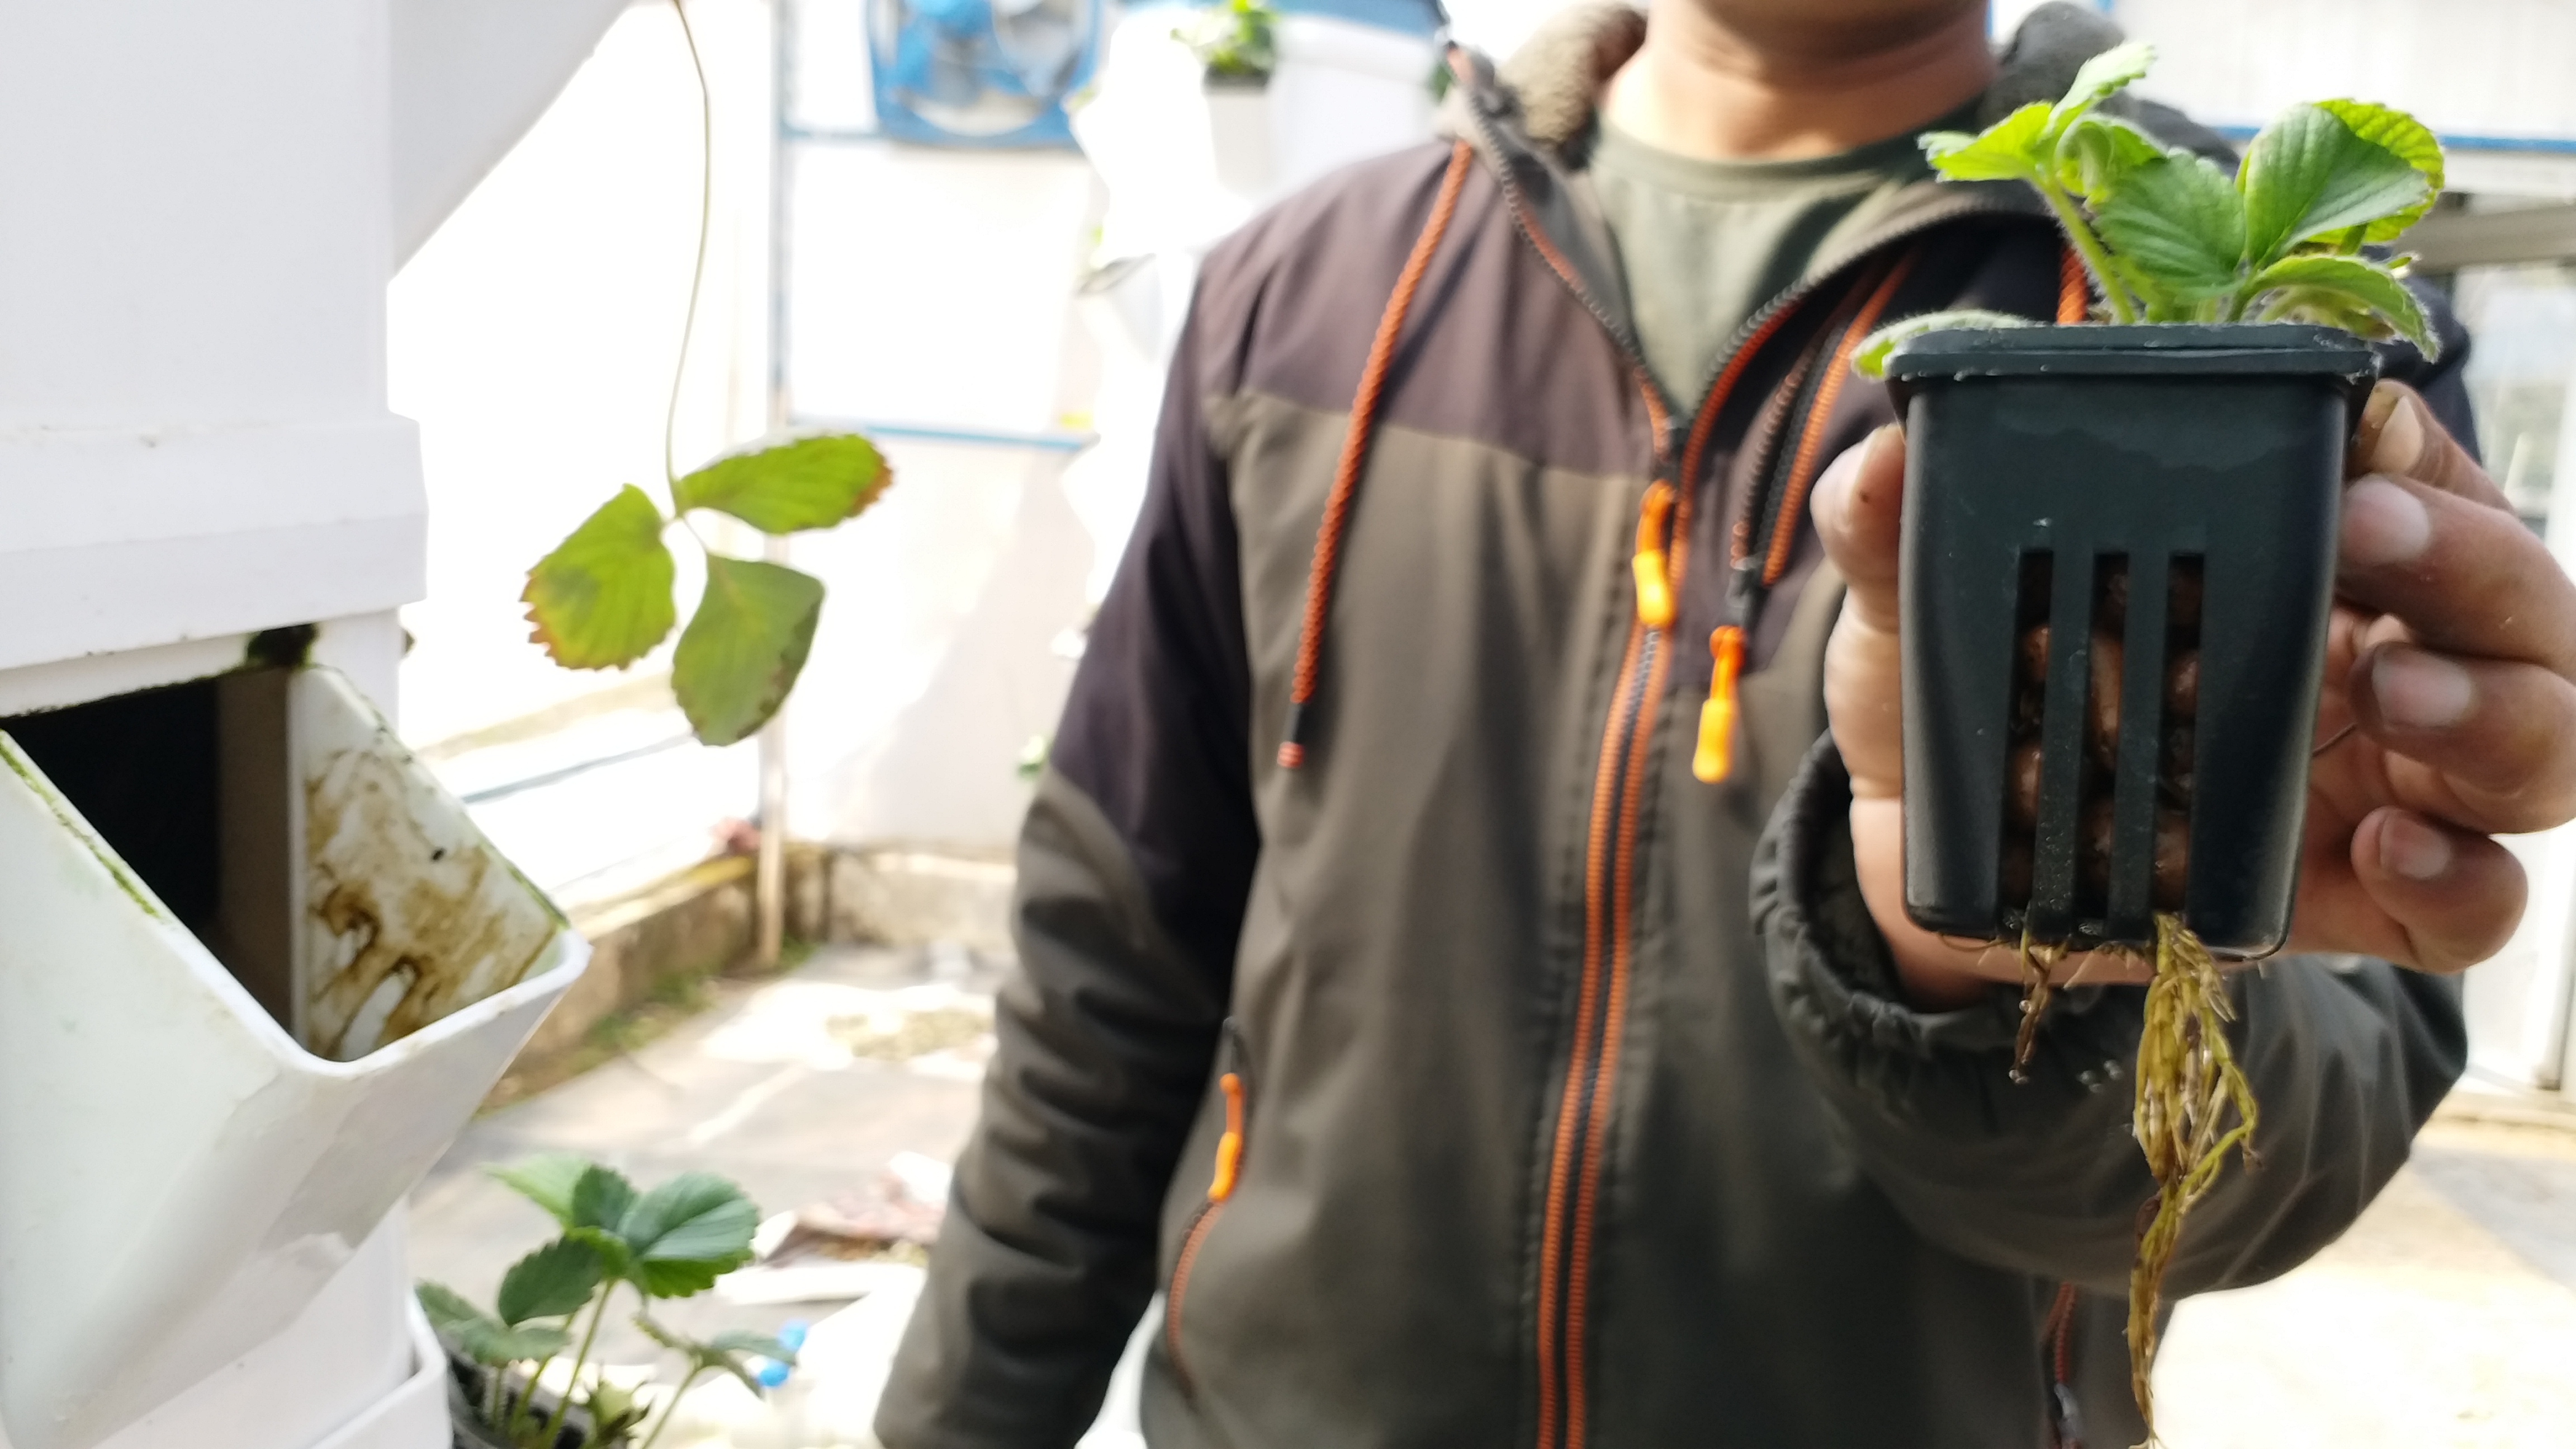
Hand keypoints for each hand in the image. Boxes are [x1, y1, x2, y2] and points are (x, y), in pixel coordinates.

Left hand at [1815, 382, 2575, 1007]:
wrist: (1926, 853)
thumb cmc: (1958, 689)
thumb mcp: (1911, 607)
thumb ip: (1890, 529)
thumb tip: (1879, 462)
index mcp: (2298, 547)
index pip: (2412, 472)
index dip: (2409, 450)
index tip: (2357, 437)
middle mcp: (2374, 646)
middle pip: (2512, 599)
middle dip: (2471, 563)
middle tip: (2371, 541)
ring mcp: (2383, 777)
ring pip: (2534, 739)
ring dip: (2494, 710)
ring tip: (2395, 698)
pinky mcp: (2358, 899)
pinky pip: (2475, 905)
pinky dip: (2463, 882)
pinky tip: (2393, 854)